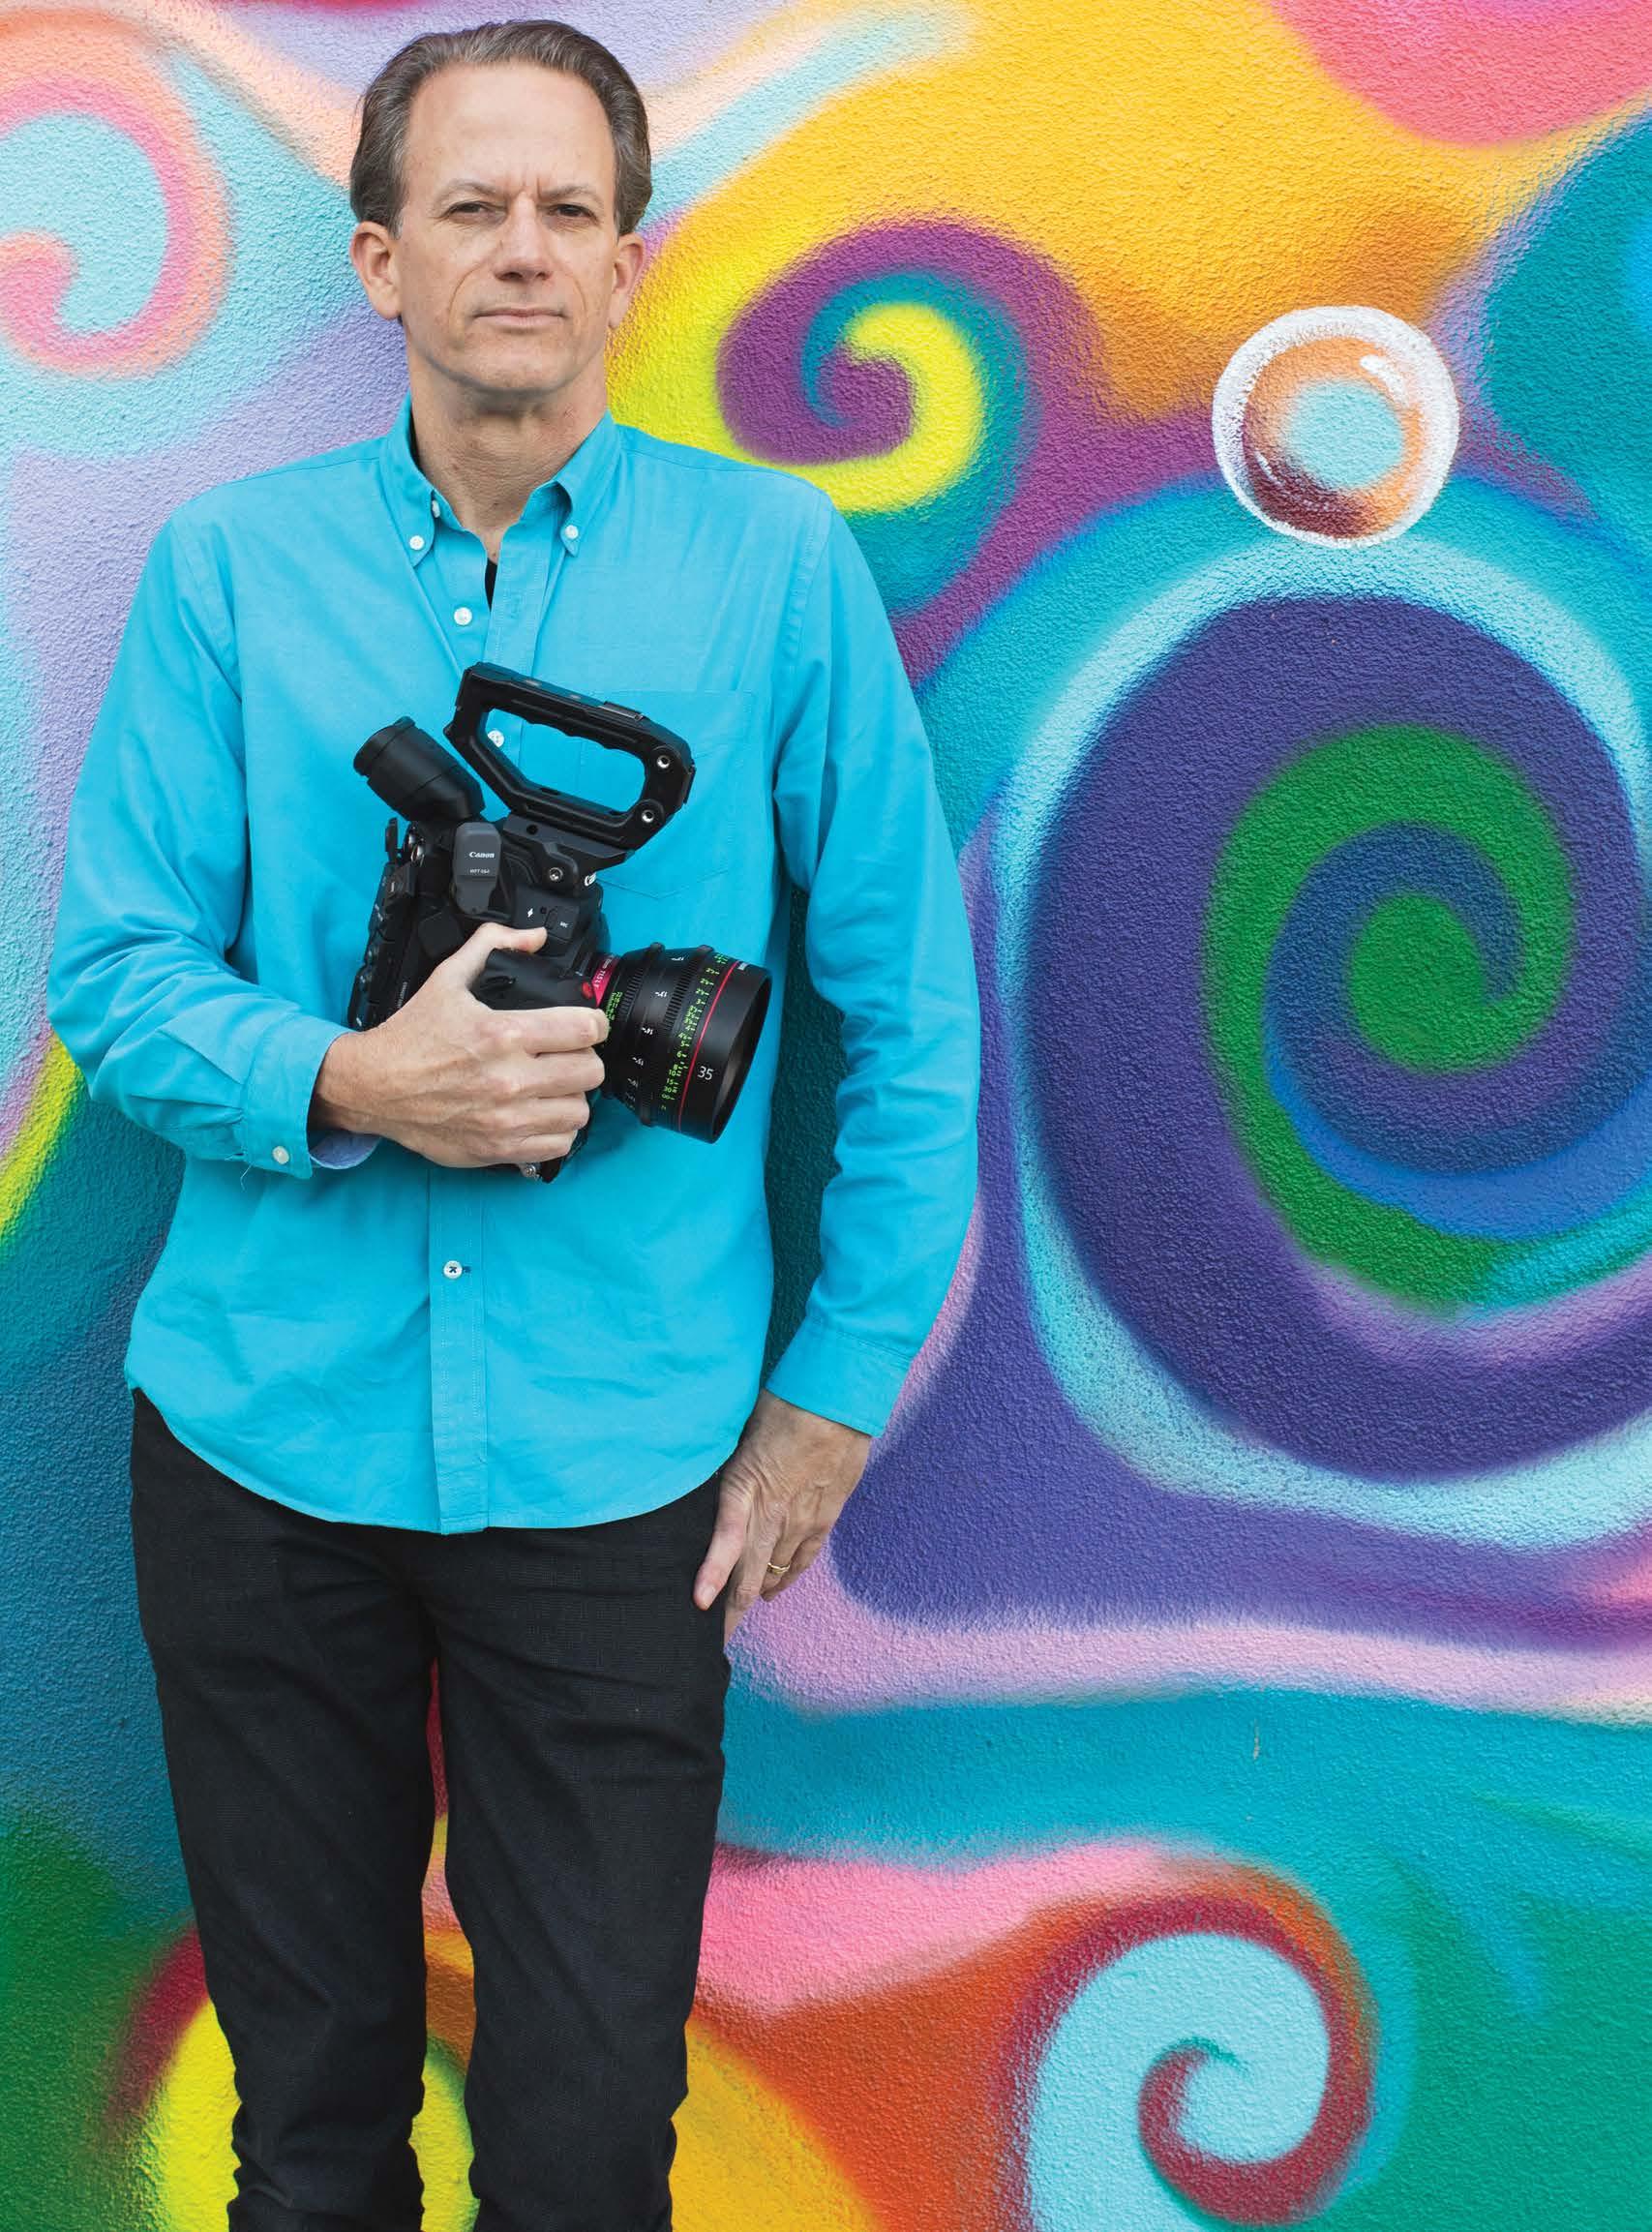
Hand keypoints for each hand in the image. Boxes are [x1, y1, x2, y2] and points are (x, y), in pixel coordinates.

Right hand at [312, 922, 607, 1168]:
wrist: (375, 1087)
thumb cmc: (411, 1038)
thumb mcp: (447, 979)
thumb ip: (492, 946)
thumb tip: (533, 936)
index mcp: (502, 1033)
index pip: (583, 1029)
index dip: (594, 1022)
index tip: (588, 1024)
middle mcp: (509, 1079)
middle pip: (590, 1071)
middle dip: (585, 1058)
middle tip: (570, 1055)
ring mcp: (506, 1118)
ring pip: (580, 1110)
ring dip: (573, 1095)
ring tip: (556, 1085)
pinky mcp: (499, 1148)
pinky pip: (559, 1144)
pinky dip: (559, 1129)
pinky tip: (544, 1113)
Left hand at [693, 1388, 872, 1641]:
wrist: (837, 1401)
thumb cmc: (783, 1404)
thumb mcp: (739, 1432)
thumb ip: (723, 1463)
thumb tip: (698, 1471)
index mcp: (744, 1489)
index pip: (726, 1547)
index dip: (713, 1578)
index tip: (699, 1605)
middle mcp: (773, 1513)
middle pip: (750, 1572)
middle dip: (732, 1608)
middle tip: (716, 1637)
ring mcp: (802, 1518)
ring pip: (777, 1569)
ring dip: (757, 1592)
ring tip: (737, 1615)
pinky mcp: (825, 1514)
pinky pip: (805, 1556)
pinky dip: (789, 1576)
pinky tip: (775, 1591)